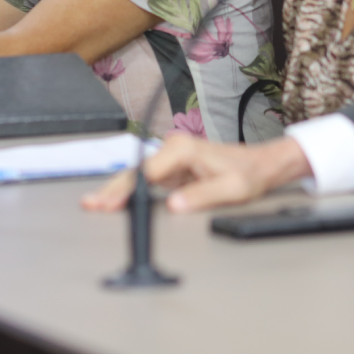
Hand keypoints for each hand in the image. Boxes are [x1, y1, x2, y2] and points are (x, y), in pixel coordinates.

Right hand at [81, 135, 312, 213]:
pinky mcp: (173, 168)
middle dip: (113, 189)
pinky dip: (130, 191)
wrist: (261, 165)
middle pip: (136, 172)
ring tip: (95, 204)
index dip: (126, 190)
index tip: (111, 203)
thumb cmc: (249, 173)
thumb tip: (174, 205)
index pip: (147, 173)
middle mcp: (174, 149)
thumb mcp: (232, 188)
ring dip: (117, 190)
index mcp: (184, 149)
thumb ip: (202, 196)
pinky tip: (114, 199)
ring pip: (137, 176)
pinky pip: (146, 180)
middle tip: (92, 204)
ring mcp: (172, 158)